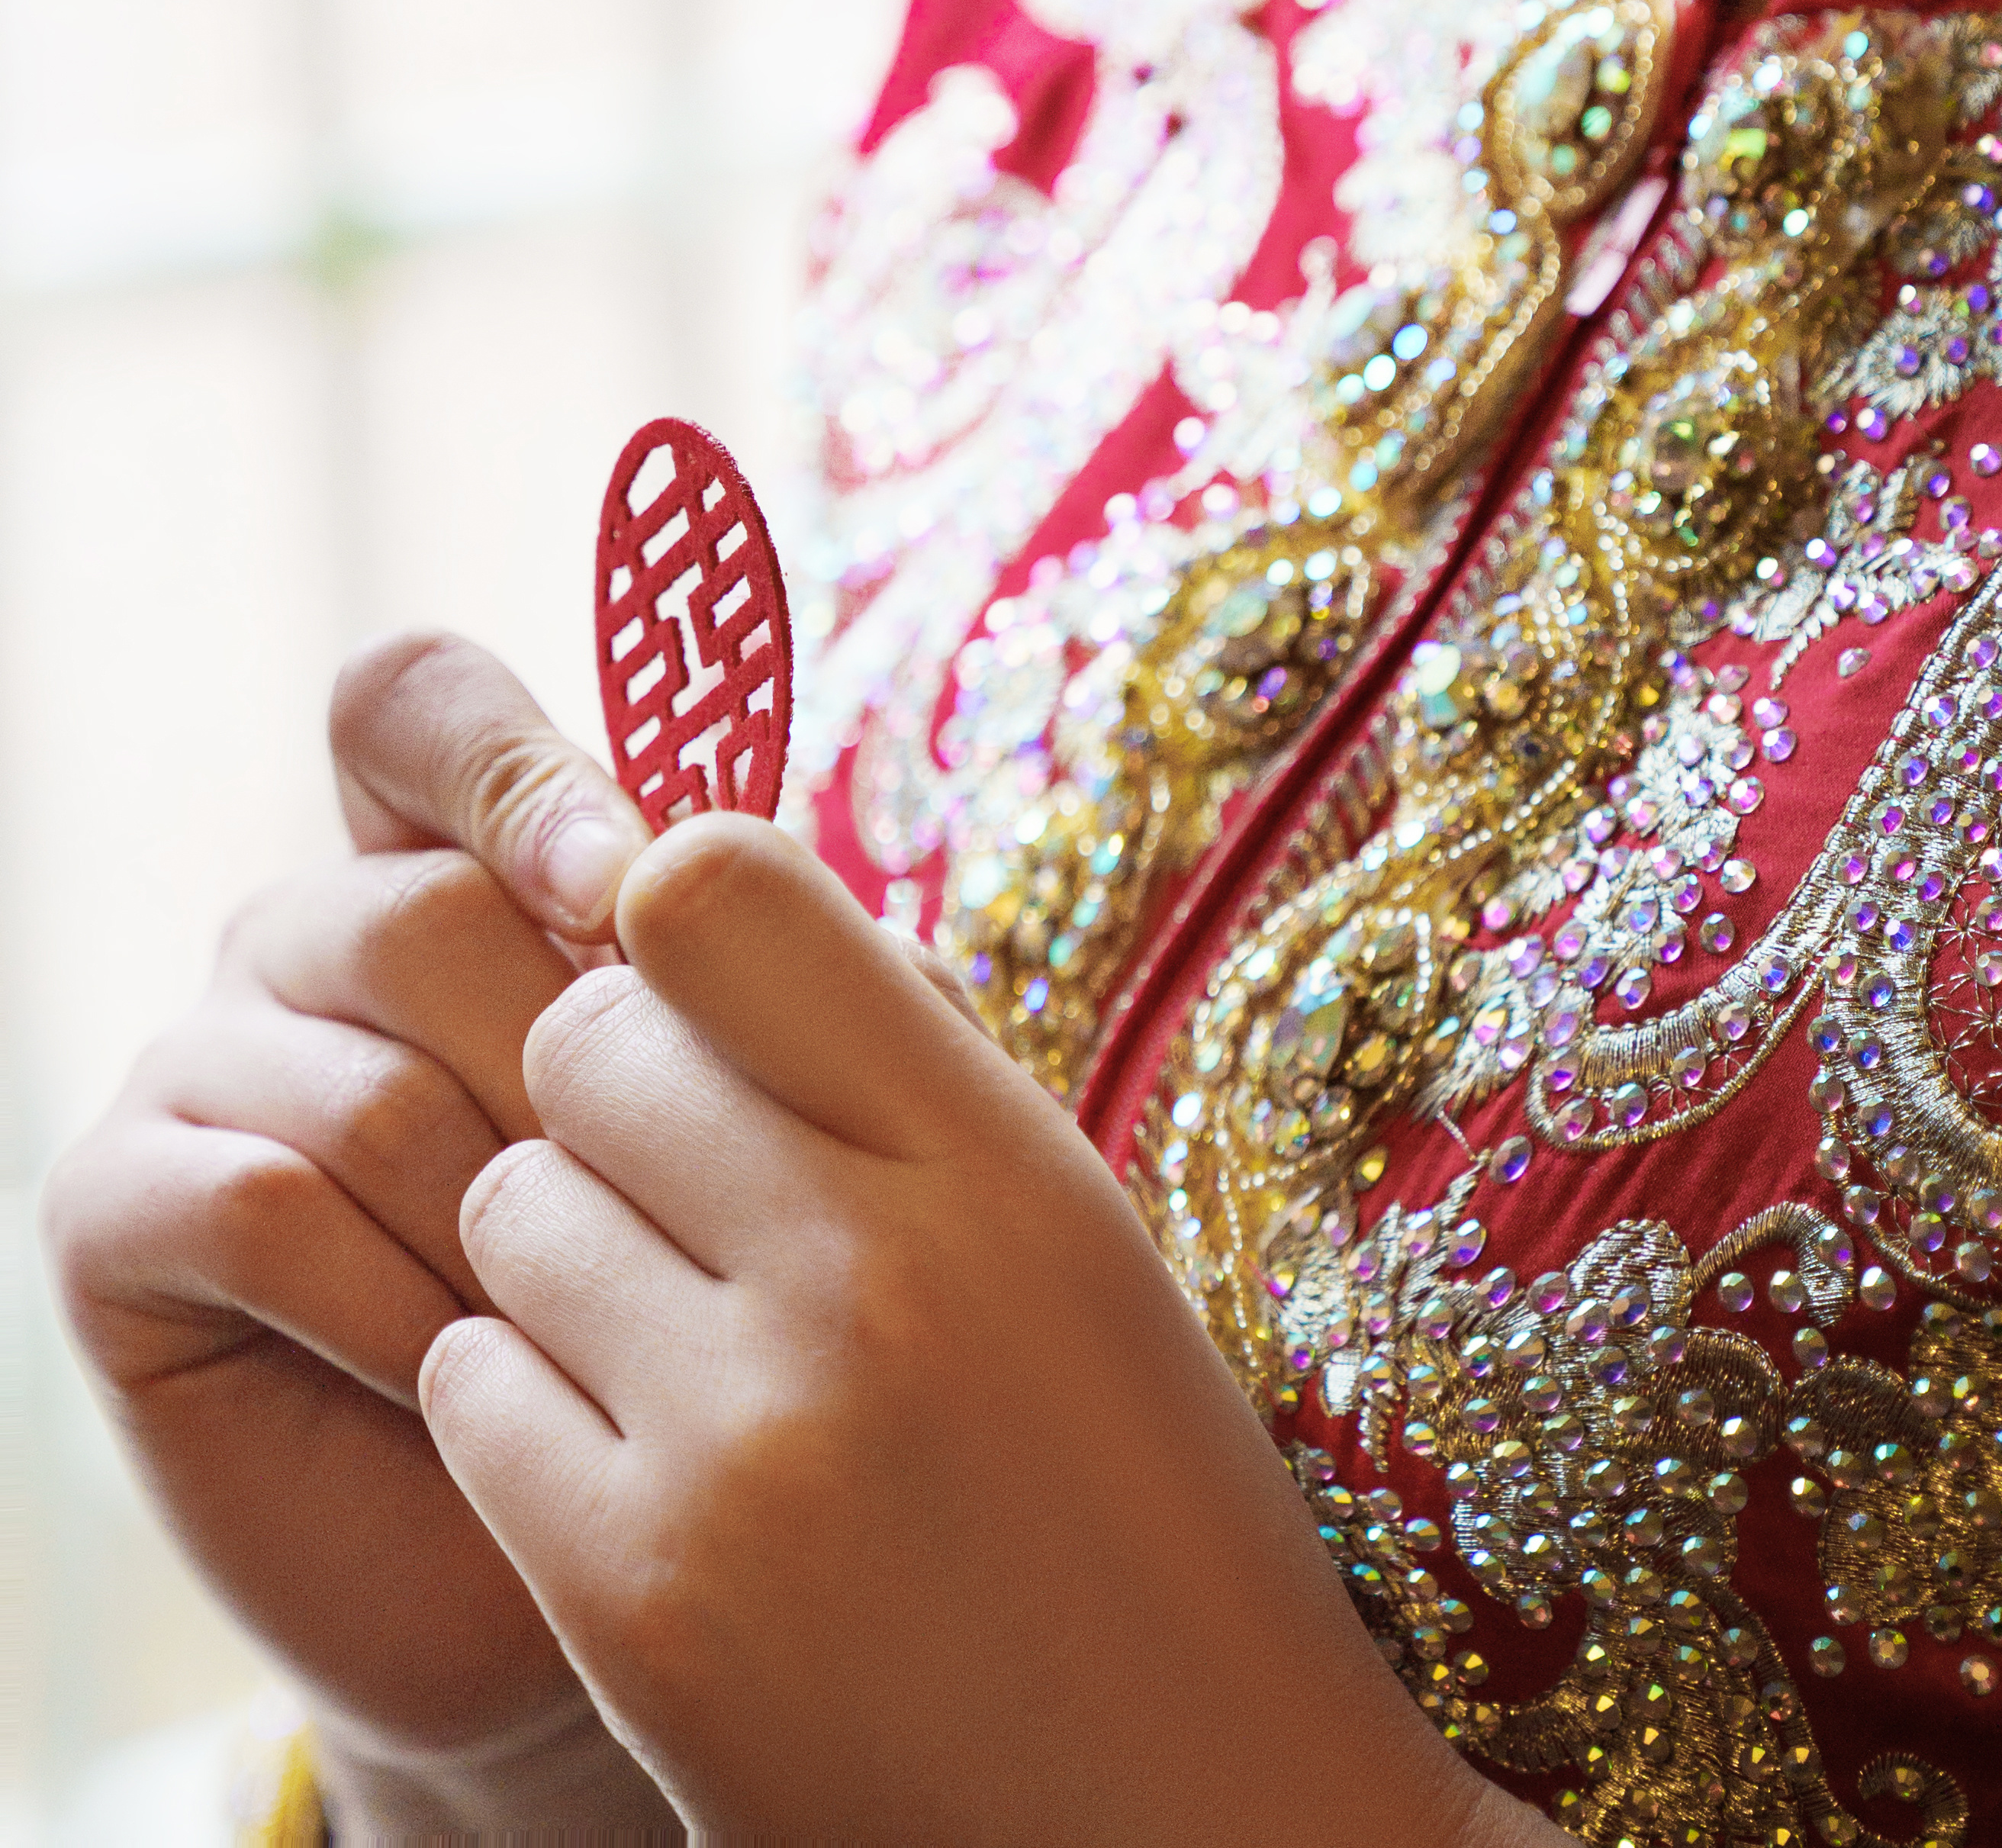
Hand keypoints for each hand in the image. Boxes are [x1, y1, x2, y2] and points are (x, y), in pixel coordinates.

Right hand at [42, 634, 674, 1825]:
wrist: (598, 1542)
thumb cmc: (694, 1294)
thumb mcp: (770, 1103)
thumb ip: (766, 960)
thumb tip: (729, 856)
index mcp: (446, 861)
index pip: (416, 706)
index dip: (510, 767)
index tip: (621, 882)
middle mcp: (302, 935)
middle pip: (421, 912)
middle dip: (564, 1076)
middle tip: (647, 1203)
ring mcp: (195, 1062)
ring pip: (363, 1081)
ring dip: (505, 1226)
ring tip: (579, 1319)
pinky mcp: (115, 1210)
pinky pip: (264, 1204)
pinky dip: (396, 1301)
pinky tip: (461, 1371)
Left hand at [419, 817, 1526, 1846]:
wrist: (1186, 1832)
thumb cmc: (1136, 1505)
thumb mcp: (1072, 1239)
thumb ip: (897, 1061)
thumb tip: (679, 893)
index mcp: (1003, 1165)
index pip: (712, 887)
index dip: (670, 931)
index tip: (701, 1004)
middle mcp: (870, 1278)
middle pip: (580, 1045)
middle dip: (611, 1104)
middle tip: (691, 1194)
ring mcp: (743, 1448)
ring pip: (503, 1210)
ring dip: (560, 1260)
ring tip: (681, 1344)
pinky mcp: (636, 1602)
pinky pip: (467, 1389)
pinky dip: (523, 1415)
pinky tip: (642, 1467)